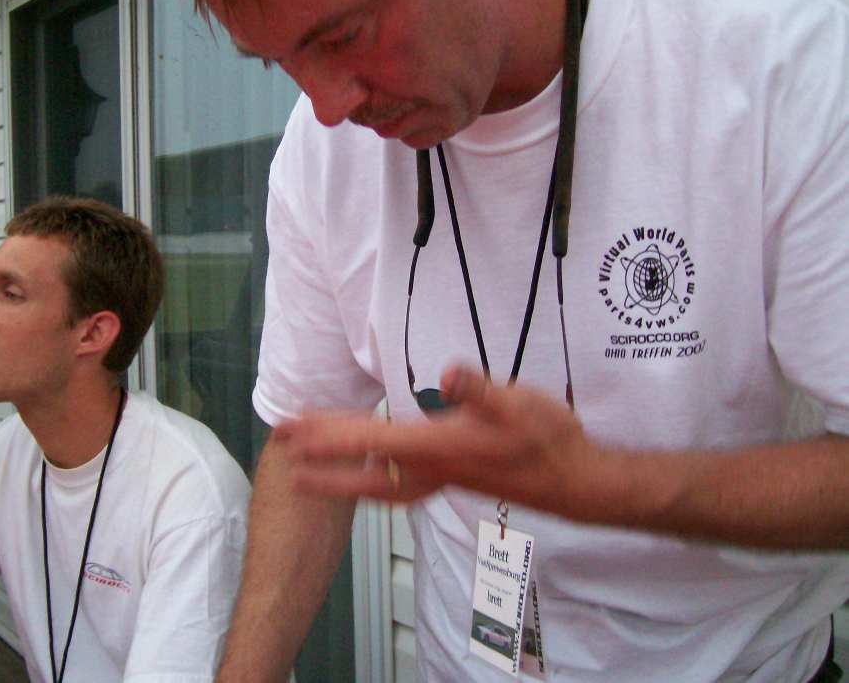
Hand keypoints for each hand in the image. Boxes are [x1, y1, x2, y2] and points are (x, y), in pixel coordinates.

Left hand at [275, 365, 602, 516]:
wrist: (575, 481)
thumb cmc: (548, 440)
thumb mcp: (519, 402)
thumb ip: (481, 389)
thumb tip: (448, 373)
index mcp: (439, 446)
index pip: (369, 441)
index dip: (327, 433)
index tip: (293, 428)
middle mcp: (432, 469)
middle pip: (362, 466)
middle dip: (319, 455)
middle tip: (281, 441)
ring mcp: (440, 479)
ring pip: (375, 482)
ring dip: (338, 474)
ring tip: (307, 471)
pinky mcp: (451, 479)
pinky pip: (394, 484)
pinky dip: (369, 479)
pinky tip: (367, 474)